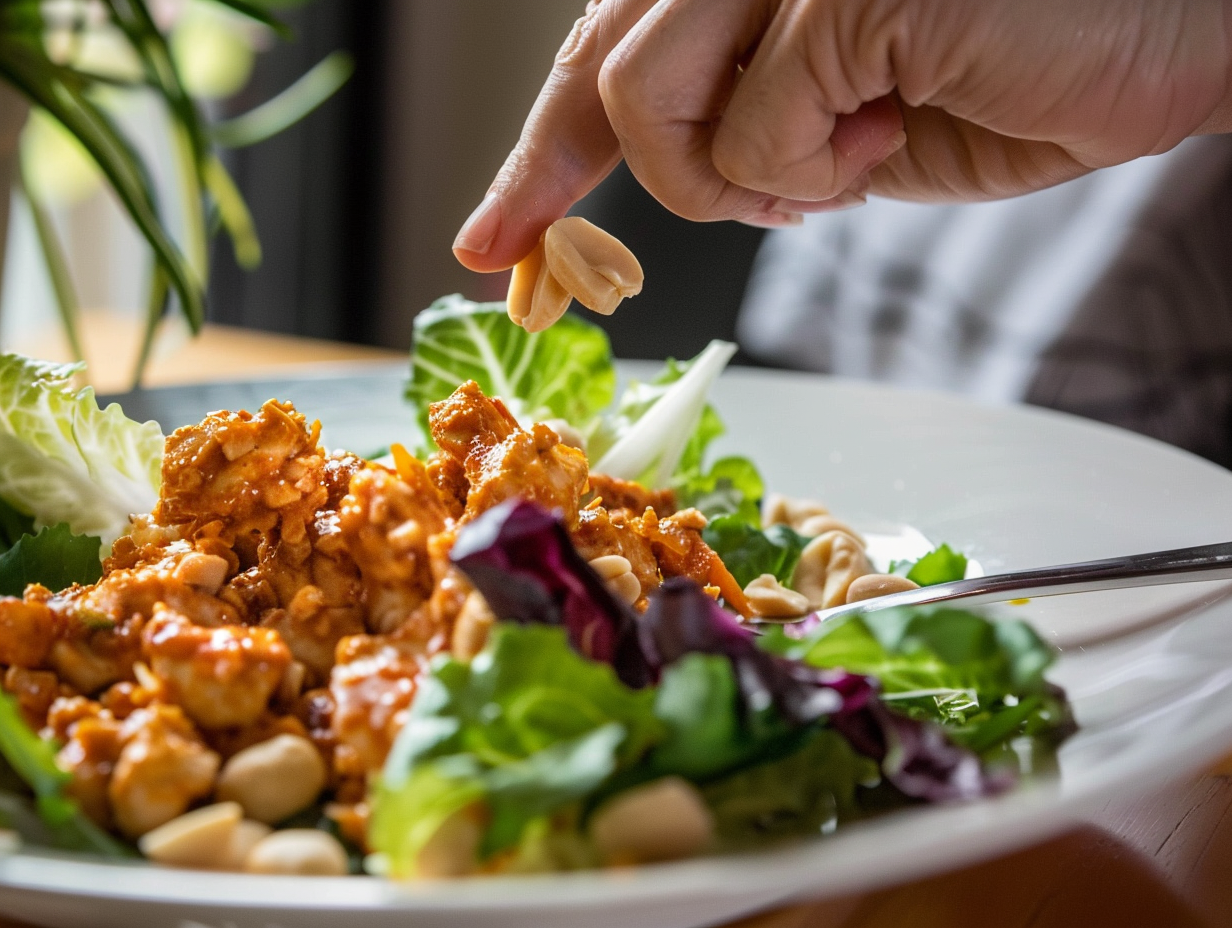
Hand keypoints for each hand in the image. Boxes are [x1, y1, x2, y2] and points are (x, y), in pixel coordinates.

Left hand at [453, 0, 1231, 272]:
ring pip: (642, 98)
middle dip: (550, 174)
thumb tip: (693, 182)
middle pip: (595, 63)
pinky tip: (889, 136)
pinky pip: (752, 130)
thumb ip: (763, 131)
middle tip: (516, 250)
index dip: (540, 150)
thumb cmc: (1038, 63)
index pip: (607, 52)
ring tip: (823, 176)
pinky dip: (806, 173)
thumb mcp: (859, 120)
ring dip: (721, 180)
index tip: (493, 232)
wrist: (1185, 28)